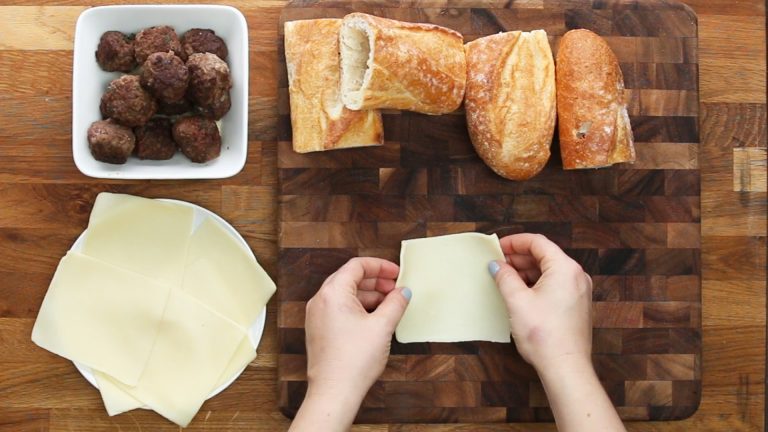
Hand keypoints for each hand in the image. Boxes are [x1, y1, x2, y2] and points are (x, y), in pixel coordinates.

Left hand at [291, 257, 410, 431]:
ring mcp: (317, 316)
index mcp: (333, 293)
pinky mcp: (319, 330)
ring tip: (389, 305)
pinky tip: (375, 319)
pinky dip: (358, 308)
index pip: (357, 266)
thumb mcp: (382, 327)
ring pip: (345, 295)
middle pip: (350, 278)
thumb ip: (395, 303)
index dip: (380, 266)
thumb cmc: (354, 360)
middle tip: (396, 289)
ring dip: (368, 295)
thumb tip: (404, 292)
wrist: (334, 392)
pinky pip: (339, 309)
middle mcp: (320, 300)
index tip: (397, 273)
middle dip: (376, 281)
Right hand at [490, 234, 623, 431]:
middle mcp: (576, 276)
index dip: (515, 242)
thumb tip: (496, 265)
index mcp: (565, 268)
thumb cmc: (544, 335)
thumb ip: (505, 277)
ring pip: (549, 271)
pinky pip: (554, 285)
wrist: (565, 367)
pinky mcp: (576, 305)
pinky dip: (536, 284)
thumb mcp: (517, 301)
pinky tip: (519, 292)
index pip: (538, 243)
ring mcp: (579, 291)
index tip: (497, 247)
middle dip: (518, 258)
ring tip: (504, 279)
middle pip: (544, 256)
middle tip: (497, 264)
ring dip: (526, 272)